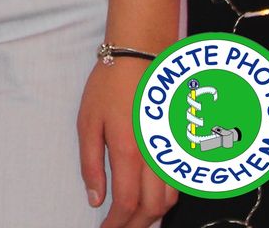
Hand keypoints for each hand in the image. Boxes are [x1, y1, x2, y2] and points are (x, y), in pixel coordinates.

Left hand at [78, 58, 174, 226]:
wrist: (142, 57)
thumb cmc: (109, 87)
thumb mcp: (87, 122)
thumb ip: (91, 164)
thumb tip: (94, 200)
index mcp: (129, 152)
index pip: (127, 204)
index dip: (116, 225)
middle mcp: (156, 157)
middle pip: (152, 209)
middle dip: (134, 226)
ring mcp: (173, 152)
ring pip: (169, 201)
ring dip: (151, 217)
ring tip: (130, 221)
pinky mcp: (181, 147)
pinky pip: (177, 185)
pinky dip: (163, 201)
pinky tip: (149, 202)